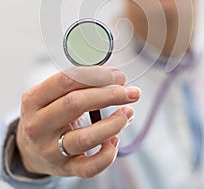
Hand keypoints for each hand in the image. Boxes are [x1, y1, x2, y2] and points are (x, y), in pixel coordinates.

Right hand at [16, 66, 140, 177]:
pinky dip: (107, 154)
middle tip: (131, 92)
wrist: (31, 148)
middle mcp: (38, 125)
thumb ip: (80, 84)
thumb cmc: (49, 113)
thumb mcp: (52, 94)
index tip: (119, 76)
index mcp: (34, 99)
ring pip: (84, 138)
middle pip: (75, 103)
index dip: (96, 75)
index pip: (66, 80)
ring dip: (113, 123)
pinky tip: (115, 139)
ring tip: (128, 113)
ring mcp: (50, 150)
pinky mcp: (64, 168)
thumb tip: (118, 80)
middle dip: (109, 95)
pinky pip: (89, 167)